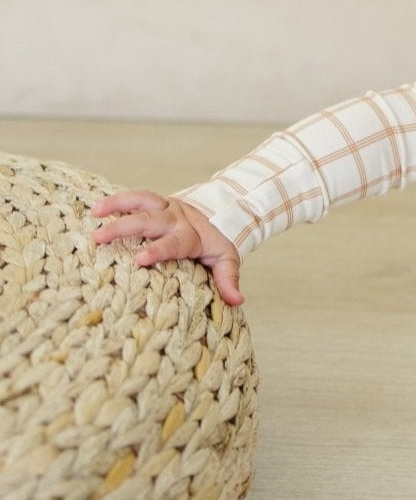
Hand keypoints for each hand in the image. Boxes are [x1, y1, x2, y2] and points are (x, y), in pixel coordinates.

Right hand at [91, 190, 243, 306]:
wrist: (221, 210)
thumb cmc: (217, 242)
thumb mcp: (227, 259)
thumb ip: (228, 279)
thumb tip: (237, 301)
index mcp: (191, 236)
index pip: (175, 243)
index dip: (158, 250)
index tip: (140, 259)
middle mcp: (176, 219)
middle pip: (150, 221)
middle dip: (125, 227)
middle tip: (100, 237)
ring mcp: (164, 208)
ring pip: (141, 201)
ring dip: (118, 204)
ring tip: (95, 212)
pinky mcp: (156, 203)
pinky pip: (135, 198)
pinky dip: (116, 200)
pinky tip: (94, 207)